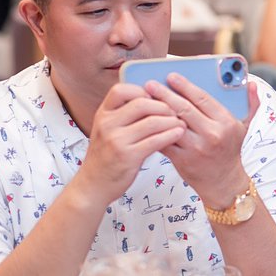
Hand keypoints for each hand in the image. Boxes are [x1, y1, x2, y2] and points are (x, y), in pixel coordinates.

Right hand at [77, 83, 186, 205]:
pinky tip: (179, 133)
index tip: (156, 99)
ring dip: (172, 121)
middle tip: (176, 112)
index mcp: (103, 114)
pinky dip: (171, 135)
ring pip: (152, 121)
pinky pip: (155, 140)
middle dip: (164, 106)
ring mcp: (116, 140)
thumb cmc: (107, 155)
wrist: (93, 185)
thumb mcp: (108, 129)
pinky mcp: (127, 156)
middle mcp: (107, 124)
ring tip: (181, 123)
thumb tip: (154, 97)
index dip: (142, 91)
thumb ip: (125, 115)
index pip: (121, 90)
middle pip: (142, 103)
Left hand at [143, 73, 260, 208]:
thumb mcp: (244, 126)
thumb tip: (253, 84)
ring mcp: (196, 148)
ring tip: (144, 100)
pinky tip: (146, 121)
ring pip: (172, 125)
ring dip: (156, 111)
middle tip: (150, 83)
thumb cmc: (231, 149)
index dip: (185, 86)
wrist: (224, 181)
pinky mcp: (182, 160)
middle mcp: (212, 134)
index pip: (203, 98)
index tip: (172, 76)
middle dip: (165, 94)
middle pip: (184, 109)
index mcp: (226, 122)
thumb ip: (251, 104)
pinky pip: (165, 141)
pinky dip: (155, 130)